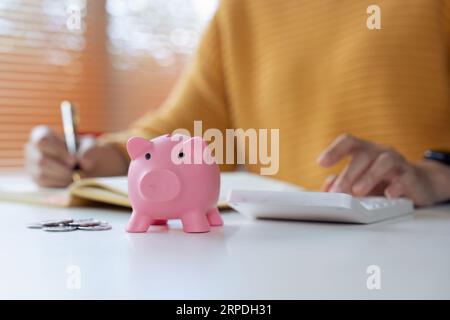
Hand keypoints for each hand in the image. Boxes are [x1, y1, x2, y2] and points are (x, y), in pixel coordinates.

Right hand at [25, 126, 128, 187]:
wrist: (85, 165)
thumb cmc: (84, 150)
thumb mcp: (90, 146)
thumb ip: (89, 150)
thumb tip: (83, 160)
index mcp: (42, 134)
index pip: (43, 140)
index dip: (57, 151)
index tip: (74, 160)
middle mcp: (32, 149)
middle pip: (40, 159)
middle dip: (61, 168)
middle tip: (76, 172)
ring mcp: (32, 165)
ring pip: (42, 173)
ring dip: (62, 177)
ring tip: (75, 176)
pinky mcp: (36, 179)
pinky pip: (44, 183)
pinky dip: (59, 183)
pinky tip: (69, 180)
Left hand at [317, 134, 449, 206]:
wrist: (419, 184)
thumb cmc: (382, 181)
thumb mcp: (358, 181)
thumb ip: (340, 182)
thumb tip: (325, 190)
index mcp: (364, 151)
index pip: (348, 142)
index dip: (334, 150)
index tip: (320, 163)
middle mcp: (380, 152)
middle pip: (363, 155)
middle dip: (348, 174)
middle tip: (337, 192)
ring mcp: (398, 163)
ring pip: (385, 162)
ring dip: (369, 176)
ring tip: (358, 191)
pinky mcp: (412, 177)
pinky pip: (406, 178)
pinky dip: (397, 186)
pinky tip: (388, 194)